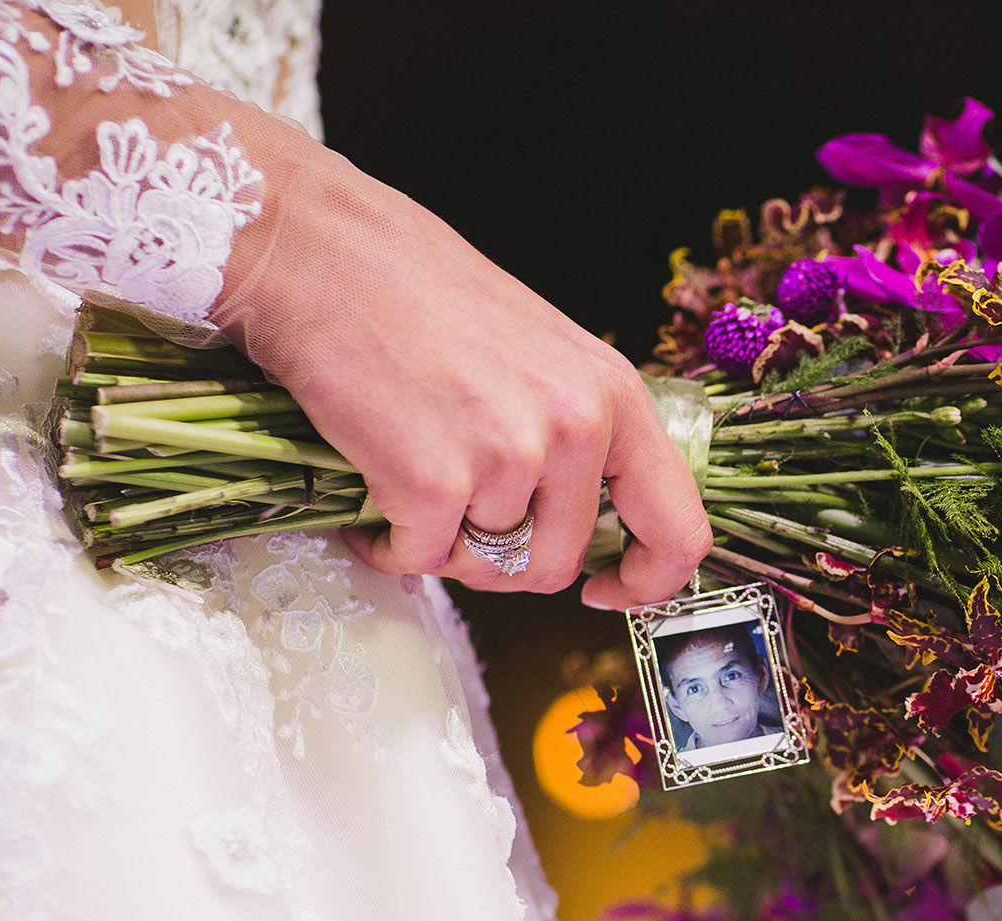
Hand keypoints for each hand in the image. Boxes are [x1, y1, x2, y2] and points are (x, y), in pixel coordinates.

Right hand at [215, 139, 710, 606]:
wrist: (322, 251)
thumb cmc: (419, 294)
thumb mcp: (543, 356)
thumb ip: (578, 433)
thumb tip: (583, 523)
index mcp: (616, 397)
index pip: (679, 530)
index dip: (645, 581)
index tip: (604, 589)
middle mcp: (578, 428)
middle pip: (556, 564)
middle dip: (501, 558)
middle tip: (454, 514)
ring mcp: (510, 457)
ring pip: (487, 567)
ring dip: (440, 543)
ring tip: (408, 480)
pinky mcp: (434, 483)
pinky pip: (419, 558)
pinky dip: (387, 541)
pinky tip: (371, 483)